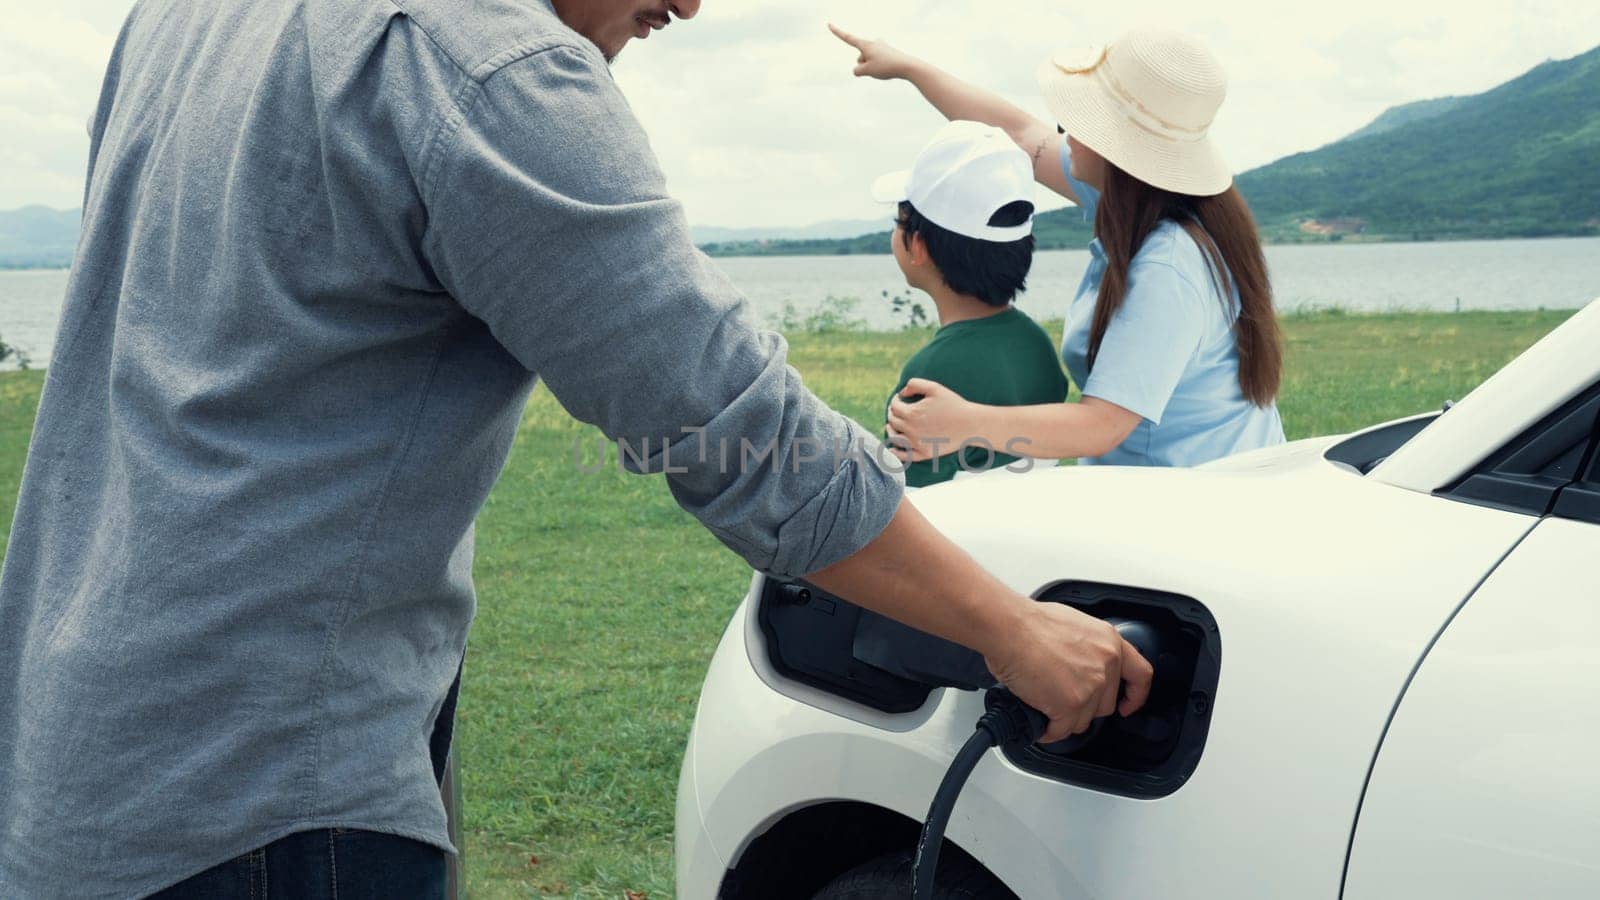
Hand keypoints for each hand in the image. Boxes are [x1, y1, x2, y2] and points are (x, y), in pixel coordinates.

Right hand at [828, 23, 918, 80]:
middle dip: (864, 66)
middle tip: (877, 68)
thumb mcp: (867, 71)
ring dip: (872, 68)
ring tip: (885, 69)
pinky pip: (877, 63)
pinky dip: (880, 68)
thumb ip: (857, 70)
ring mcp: (881, 47)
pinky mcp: (887, 52)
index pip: (848, 38)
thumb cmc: (886, 67)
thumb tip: (858, 69)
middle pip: (860, 58)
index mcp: (866, 45)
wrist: (907, 66)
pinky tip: (890, 68)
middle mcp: (873, 43)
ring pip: (869, 61)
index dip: (837, 32)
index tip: (829, 24)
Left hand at [886, 378, 977, 462]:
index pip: (894, 407)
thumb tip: (901, 392)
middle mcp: (911, 430)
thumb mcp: (935, 388)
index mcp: (912, 413)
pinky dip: (895, 452)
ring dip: (890, 430)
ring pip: (894, 438)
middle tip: (895, 411)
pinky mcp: (924, 454)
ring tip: (891, 426)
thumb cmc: (954, 404)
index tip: (898, 399)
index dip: (894, 401)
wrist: (971, 425)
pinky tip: (893, 448)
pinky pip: (903, 455)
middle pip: (892, 421)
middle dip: (892, 414)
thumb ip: (915, 384)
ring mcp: (916, 444)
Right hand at [985, 603, 1154, 742]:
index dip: (1136, 695)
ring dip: (1064, 718)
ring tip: (1044, 705)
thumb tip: (1080, 663)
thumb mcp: (1073, 625)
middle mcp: (1106, 664)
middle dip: (1084, 707)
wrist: (1008, 627)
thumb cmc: (1028, 622)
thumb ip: (1087, 647)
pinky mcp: (1070, 705)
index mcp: (1109, 642)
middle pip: (1105, 705)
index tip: (1128, 705)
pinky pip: (1061, 730)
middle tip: (1062, 699)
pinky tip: (1039, 722)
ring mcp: (1091, 687)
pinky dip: (1048, 731)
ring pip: (1082, 720)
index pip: (1141, 675)